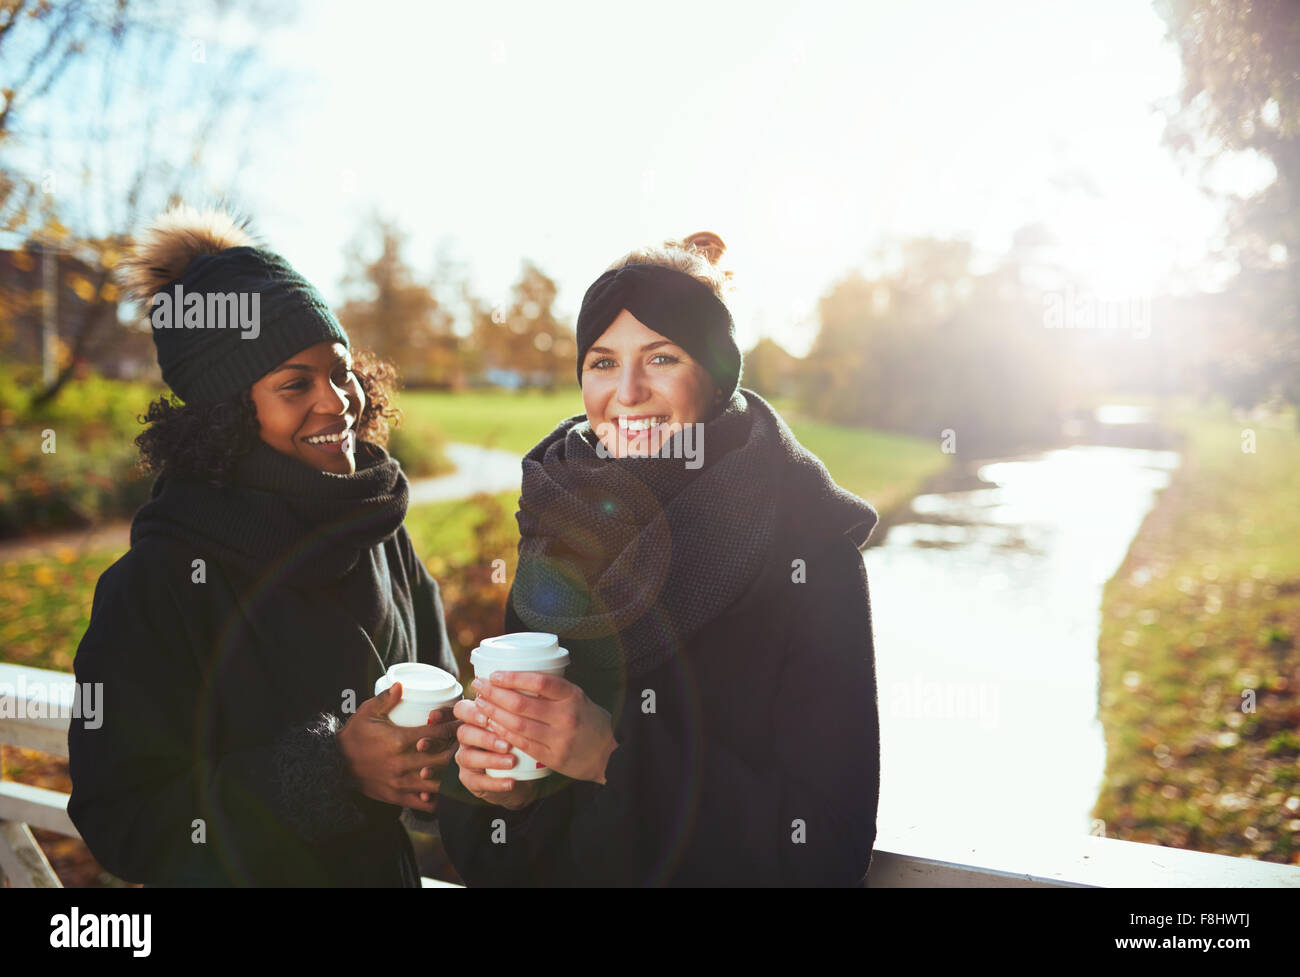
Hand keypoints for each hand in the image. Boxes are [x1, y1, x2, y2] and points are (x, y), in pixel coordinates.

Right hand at [337, 682, 460, 813]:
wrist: (335, 765)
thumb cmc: (354, 735)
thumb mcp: (367, 712)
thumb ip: (386, 698)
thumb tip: (402, 684)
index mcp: (398, 740)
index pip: (435, 734)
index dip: (453, 727)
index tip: (463, 723)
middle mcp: (402, 763)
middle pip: (442, 759)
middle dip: (459, 751)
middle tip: (471, 745)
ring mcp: (400, 783)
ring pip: (437, 783)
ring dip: (452, 776)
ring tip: (464, 768)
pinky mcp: (397, 797)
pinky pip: (424, 804)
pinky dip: (438, 798)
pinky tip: (446, 790)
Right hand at [452, 698, 540, 810]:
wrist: (523, 773)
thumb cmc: (521, 741)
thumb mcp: (520, 723)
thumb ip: (518, 709)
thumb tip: (531, 692)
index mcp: (475, 718)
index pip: (463, 709)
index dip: (472, 712)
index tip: (488, 716)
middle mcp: (467, 736)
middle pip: (463, 732)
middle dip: (484, 737)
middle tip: (506, 743)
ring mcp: (466, 758)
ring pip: (468, 757)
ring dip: (491, 759)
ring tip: (512, 761)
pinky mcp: (471, 780)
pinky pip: (478, 782)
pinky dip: (496, 782)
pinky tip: (511, 782)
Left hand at [471, 672, 617, 784]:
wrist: (609, 754)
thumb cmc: (590, 721)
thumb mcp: (578, 697)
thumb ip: (554, 690)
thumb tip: (517, 675)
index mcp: (572, 696)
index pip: (539, 682)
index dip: (513, 677)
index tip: (494, 674)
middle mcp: (566, 716)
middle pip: (521, 704)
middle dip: (494, 694)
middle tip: (478, 686)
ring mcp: (559, 738)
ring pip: (517, 725)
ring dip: (493, 713)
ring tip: (480, 704)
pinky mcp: (553, 757)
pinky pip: (522, 743)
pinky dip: (503, 734)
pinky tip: (491, 726)